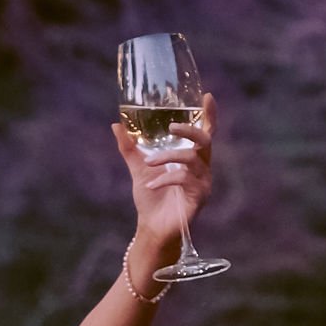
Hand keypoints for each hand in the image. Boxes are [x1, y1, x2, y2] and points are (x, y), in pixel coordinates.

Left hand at [114, 89, 215, 274]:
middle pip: (205, 140)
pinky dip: (165, 179)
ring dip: (168, 157)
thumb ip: (130, 148)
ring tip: (147, 163)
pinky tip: (150, 184)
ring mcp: (203, 183)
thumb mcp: (138, 168)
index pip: (206, 133)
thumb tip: (116, 124)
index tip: (207, 96)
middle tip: (172, 126)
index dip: (210, 115)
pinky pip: (184, 180)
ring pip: (192, 159)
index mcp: (192, 159)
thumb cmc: (150, 200)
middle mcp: (202, 169)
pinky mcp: (198, 198)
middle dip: (190, 130)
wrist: (151, 229)